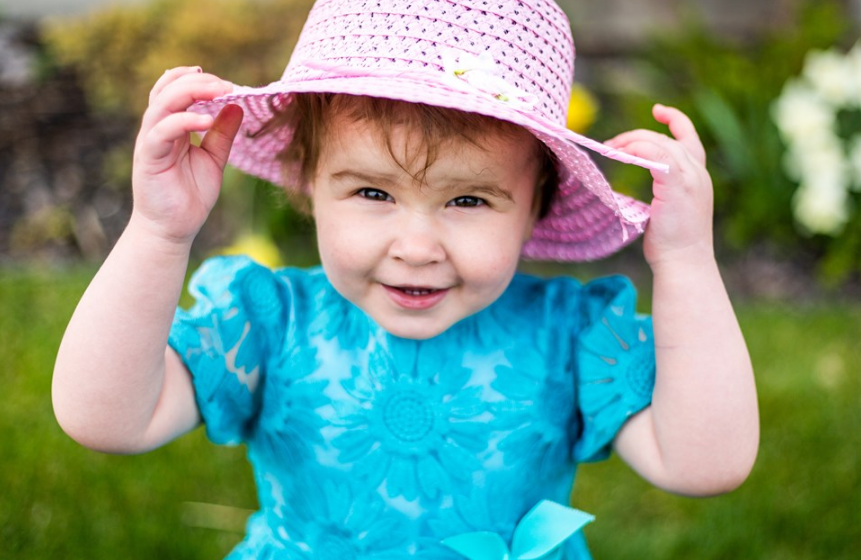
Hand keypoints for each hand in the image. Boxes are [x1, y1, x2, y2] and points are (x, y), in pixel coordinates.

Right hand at [131, 66, 242, 244]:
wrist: (173, 230)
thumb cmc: (190, 196)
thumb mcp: (214, 159)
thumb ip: (222, 134)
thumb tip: (237, 106)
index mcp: (171, 127)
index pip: (174, 90)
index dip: (194, 79)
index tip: (223, 82)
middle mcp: (157, 130)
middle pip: (167, 90)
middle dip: (196, 82)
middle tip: (225, 84)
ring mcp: (150, 142)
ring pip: (161, 104)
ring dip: (190, 92)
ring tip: (218, 91)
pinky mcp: (149, 158)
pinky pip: (161, 132)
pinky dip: (183, 121)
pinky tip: (206, 121)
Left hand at [606, 104, 713, 269]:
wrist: (684, 263)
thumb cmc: (672, 243)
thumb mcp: (669, 208)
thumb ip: (663, 188)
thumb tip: (641, 177)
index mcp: (698, 177)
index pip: (689, 137)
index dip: (675, 120)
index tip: (657, 111)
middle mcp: (698, 173)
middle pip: (666, 139)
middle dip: (636, 137)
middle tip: (610, 144)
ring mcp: (691, 178)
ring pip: (659, 143)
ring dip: (631, 142)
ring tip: (610, 148)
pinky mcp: (678, 185)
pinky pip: (655, 155)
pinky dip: (636, 151)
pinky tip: (619, 155)